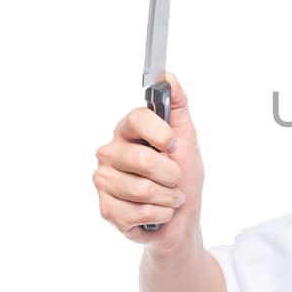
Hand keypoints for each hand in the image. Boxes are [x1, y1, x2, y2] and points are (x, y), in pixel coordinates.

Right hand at [93, 71, 203, 248]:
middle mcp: (110, 152)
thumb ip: (177, 106)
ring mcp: (104, 181)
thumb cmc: (183, 175)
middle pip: (143, 159)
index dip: (161, 134)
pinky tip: (157, 213)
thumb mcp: (187, 138)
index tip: (173, 145)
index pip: (137, 119)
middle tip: (175, 179)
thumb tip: (168, 76)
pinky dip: (159, 215)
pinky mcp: (106, 209)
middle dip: (172, 175)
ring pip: (141, 190)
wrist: (183, 215)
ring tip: (168, 197)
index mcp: (128, 131)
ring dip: (168, 198)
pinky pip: (137, 213)